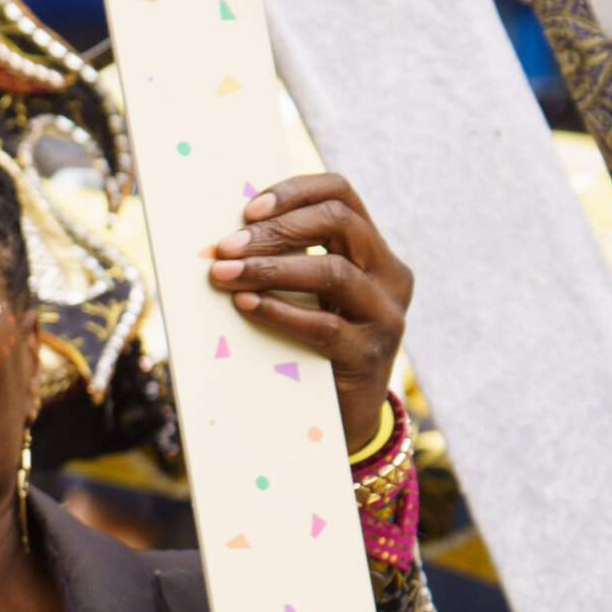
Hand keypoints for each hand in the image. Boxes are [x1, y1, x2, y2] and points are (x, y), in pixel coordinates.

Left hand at [205, 173, 412, 452]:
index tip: (248, 209)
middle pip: (339, 222)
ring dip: (270, 268)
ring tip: (224, 273)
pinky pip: (323, 325)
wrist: (341, 419)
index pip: (342, 194)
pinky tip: (246, 304)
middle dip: (277, 229)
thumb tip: (222, 237)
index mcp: (372, 251)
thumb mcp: (306, 296)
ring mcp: (386, 315)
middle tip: (225, 246)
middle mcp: (389, 275)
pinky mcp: (370, 355)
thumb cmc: (310, 345)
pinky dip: (279, 311)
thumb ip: (286, 261)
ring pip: (332, 271)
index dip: (295, 191)